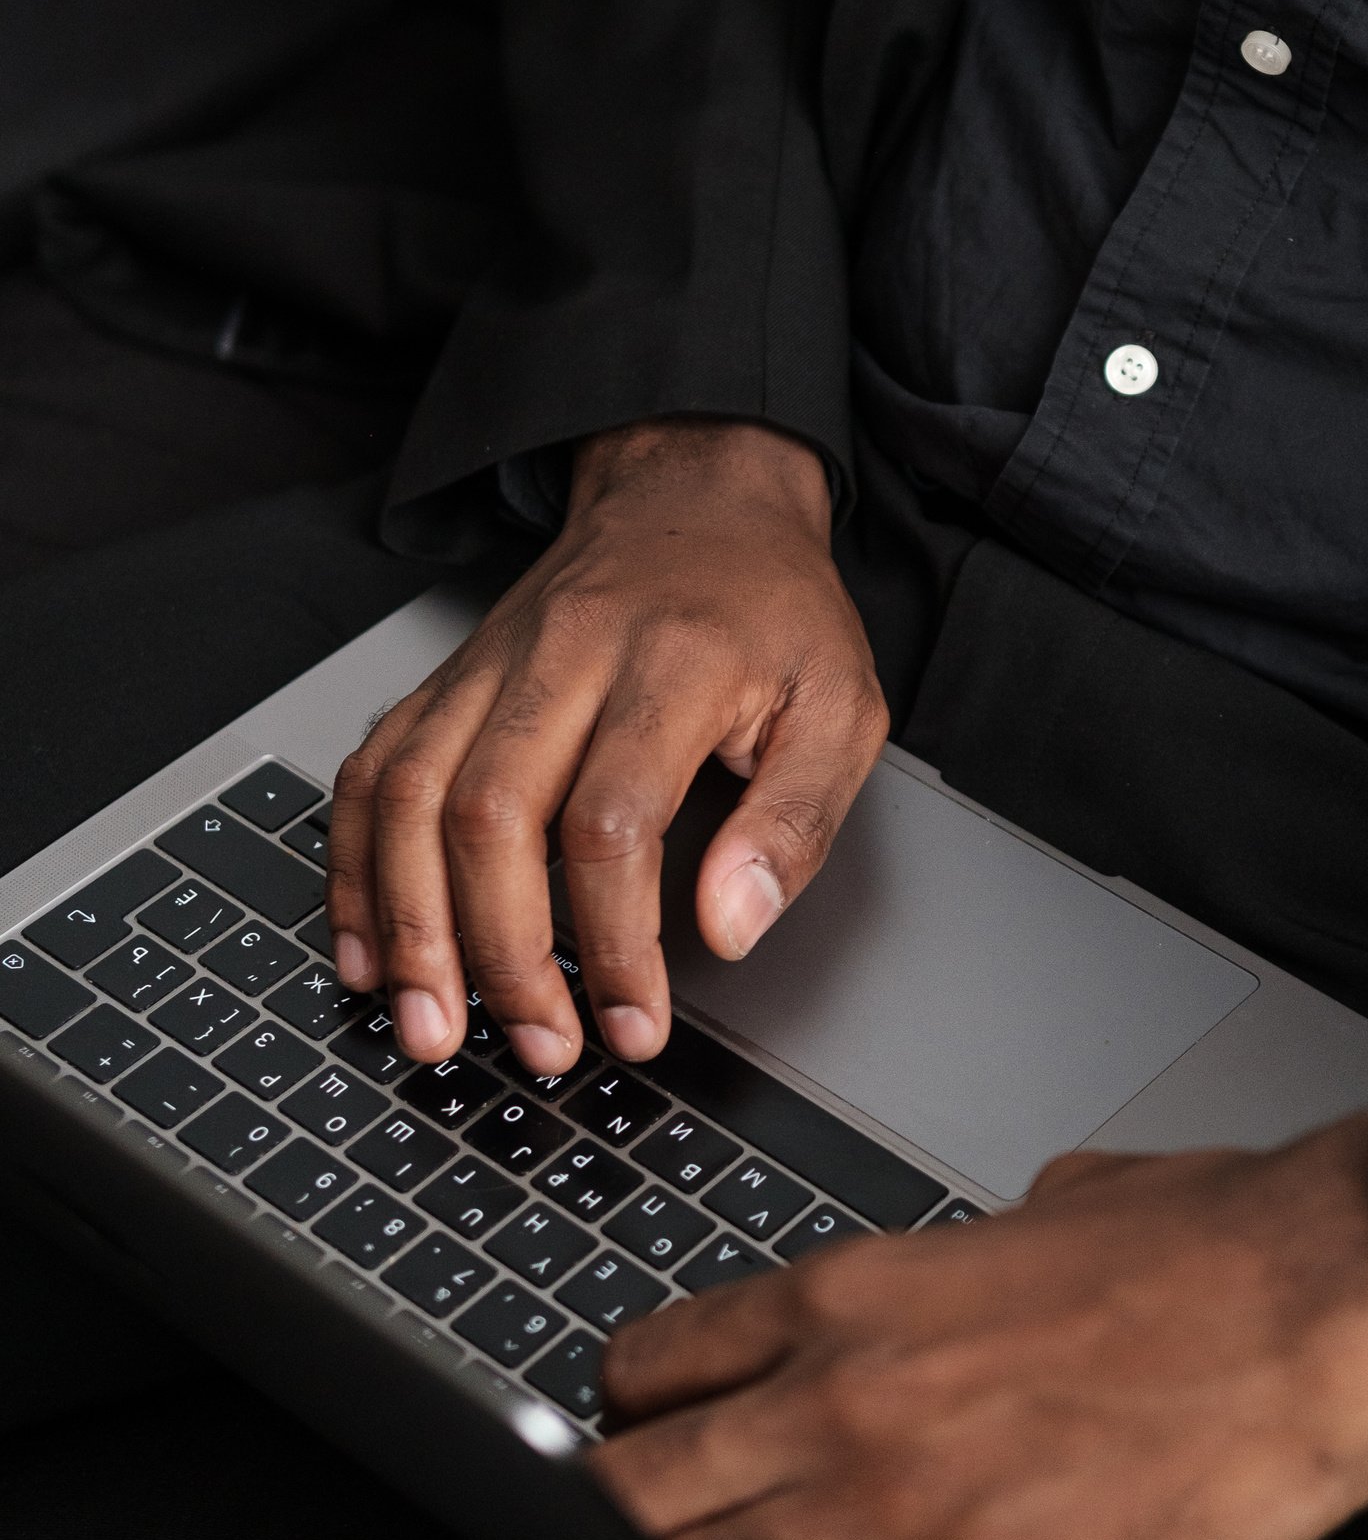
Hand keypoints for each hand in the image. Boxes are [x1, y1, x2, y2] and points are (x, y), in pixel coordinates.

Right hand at [325, 417, 887, 1074]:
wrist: (698, 494)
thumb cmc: (772, 610)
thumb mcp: (842, 705)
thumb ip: (795, 821)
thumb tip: (729, 926)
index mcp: (669, 665)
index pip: (614, 822)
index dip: (614, 942)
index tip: (633, 1022)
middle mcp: (561, 658)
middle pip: (489, 815)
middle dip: (500, 953)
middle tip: (538, 1045)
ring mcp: (489, 666)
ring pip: (410, 796)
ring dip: (407, 925)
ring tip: (429, 1024)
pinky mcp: (447, 680)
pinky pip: (373, 771)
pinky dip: (354, 867)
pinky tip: (367, 950)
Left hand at [593, 1105, 1367, 1539]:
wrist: (1332, 1296)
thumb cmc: (1217, 1240)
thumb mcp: (1051, 1198)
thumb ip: (972, 1245)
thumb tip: (981, 1258)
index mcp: (849, 1292)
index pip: (648, 1369)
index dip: (638, 1431)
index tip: (659, 1460)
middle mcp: (840, 1398)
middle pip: (634, 1498)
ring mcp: (895, 1513)